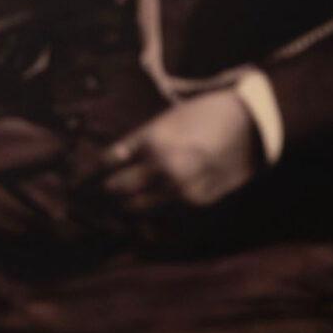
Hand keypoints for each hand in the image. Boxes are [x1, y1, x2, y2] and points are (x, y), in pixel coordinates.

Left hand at [89, 91, 259, 211]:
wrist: (250, 126)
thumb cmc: (205, 115)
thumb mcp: (165, 121)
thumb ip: (135, 144)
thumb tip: (107, 163)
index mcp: (152, 142)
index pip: (106, 165)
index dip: (90, 172)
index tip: (82, 178)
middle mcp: (163, 170)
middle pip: (116, 190)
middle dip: (101, 192)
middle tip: (90, 194)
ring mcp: (180, 190)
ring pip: (136, 209)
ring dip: (122, 206)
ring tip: (114, 203)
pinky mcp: (196, 204)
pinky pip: (162, 217)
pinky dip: (148, 217)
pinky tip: (142, 213)